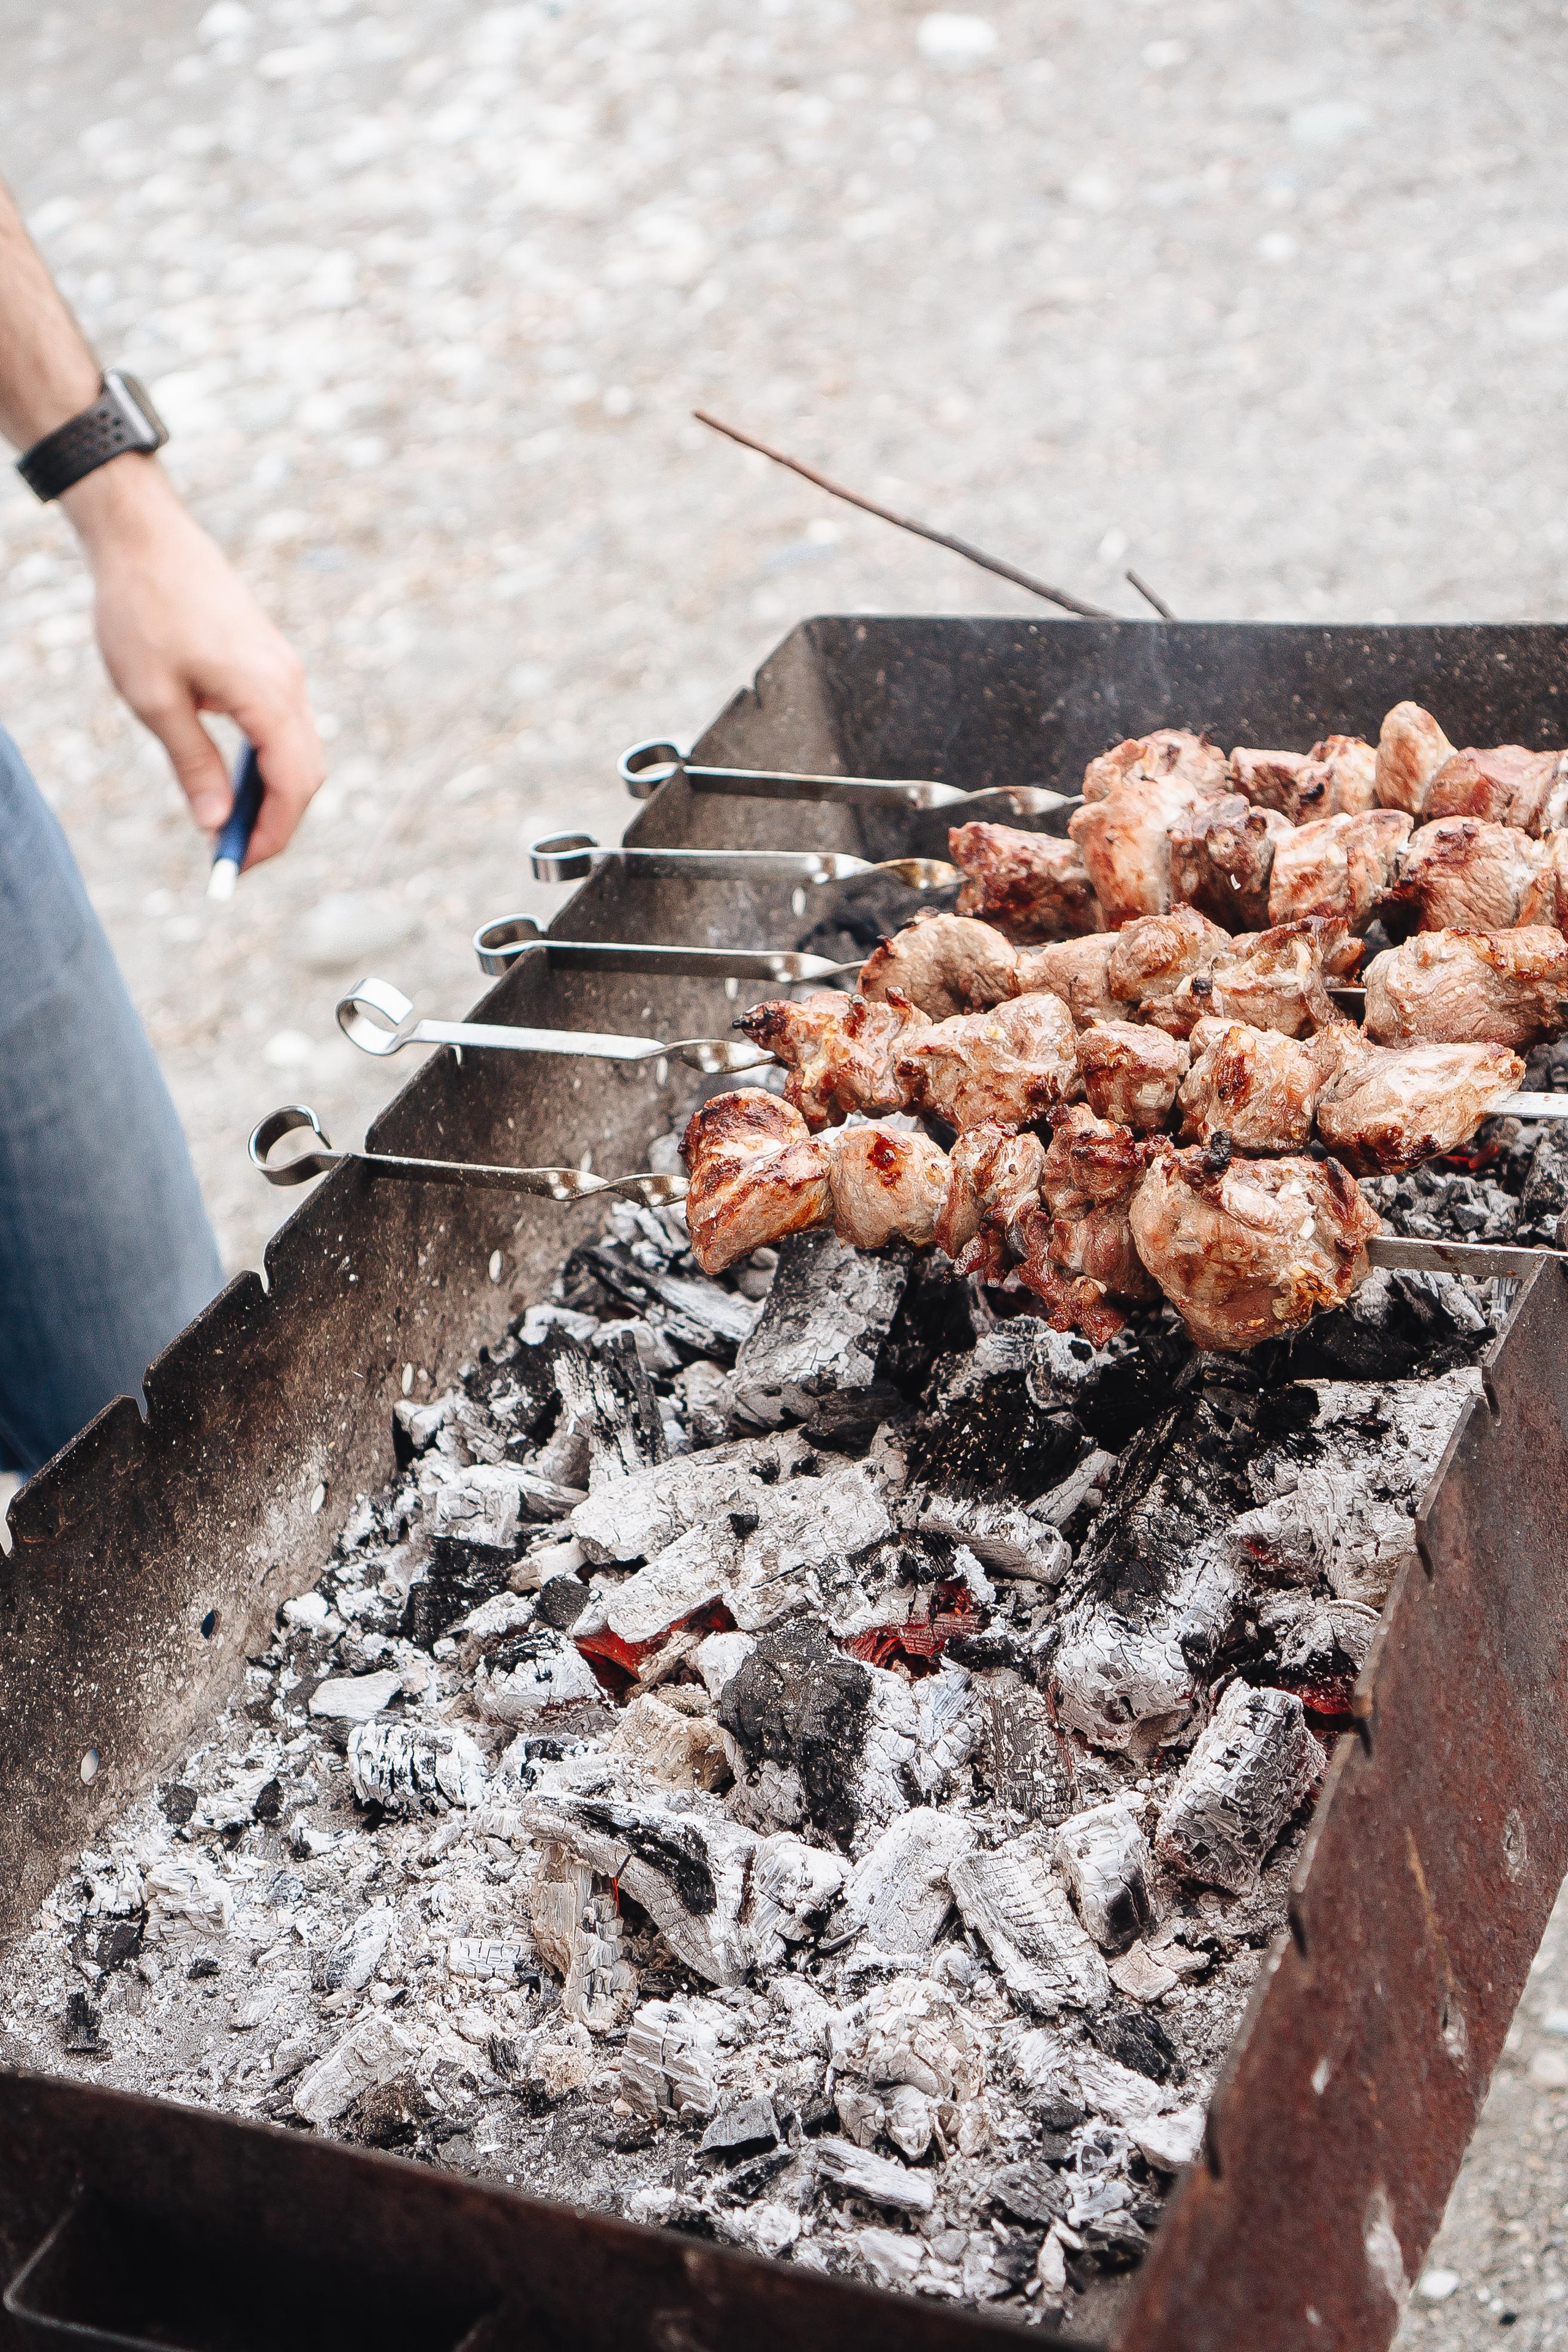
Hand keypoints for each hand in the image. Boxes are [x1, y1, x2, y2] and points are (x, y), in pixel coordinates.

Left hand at [62, 457, 323, 866]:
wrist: (145, 535)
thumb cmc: (142, 610)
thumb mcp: (154, 698)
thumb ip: (192, 764)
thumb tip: (215, 825)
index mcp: (267, 694)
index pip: (291, 786)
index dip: (269, 835)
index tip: (237, 868)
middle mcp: (289, 684)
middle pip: (306, 776)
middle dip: (274, 824)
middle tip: (230, 855)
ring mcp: (285, 671)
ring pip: (299, 753)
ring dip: (270, 796)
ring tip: (226, 823)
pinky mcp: (271, 662)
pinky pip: (284, 728)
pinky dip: (266, 765)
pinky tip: (230, 778)